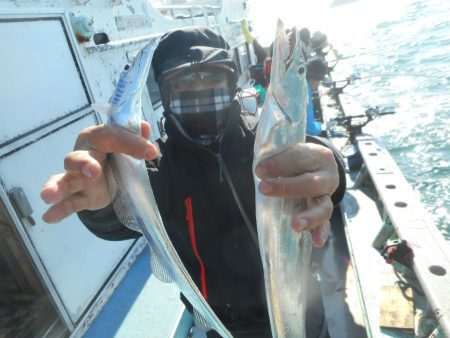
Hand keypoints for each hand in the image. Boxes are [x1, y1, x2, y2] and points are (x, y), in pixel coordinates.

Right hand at [40, 122, 157, 223]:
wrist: (114, 174)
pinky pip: (69, 203)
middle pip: (77, 158)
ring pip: (66, 180)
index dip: (131, 143)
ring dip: (57, 188)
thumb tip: (144, 127)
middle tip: (93, 171)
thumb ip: (135, 137)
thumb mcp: (129, 144)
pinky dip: (60, 210)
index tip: (152, 152)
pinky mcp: (81, 196)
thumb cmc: (118, 153)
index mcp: (96, 138)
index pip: (110, 136)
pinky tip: (49, 217)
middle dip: (82, 164)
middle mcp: (82, 156)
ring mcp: (78, 178)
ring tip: (47, 196)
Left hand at [254, 142, 338, 246]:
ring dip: (309, 217)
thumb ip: (276, 157)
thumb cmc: (296, 158)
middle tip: (263, 189)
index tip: (259, 171)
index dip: (279, 164)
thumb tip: (259, 169)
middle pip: (310, 183)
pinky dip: (321, 232)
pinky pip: (326, 223)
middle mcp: (325, 176)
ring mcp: (327, 195)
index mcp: (315, 155)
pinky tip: (316, 242)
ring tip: (295, 225)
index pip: (298, 157)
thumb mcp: (289, 151)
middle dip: (286, 187)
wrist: (317, 164)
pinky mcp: (325, 210)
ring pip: (324, 207)